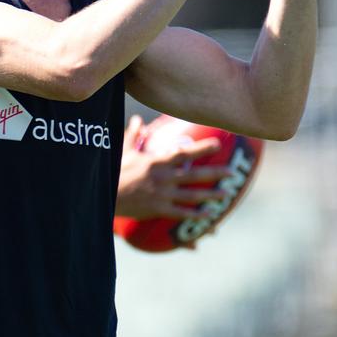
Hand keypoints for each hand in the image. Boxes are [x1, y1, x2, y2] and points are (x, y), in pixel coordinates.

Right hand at [115, 115, 232, 222]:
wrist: (105, 195)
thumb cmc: (113, 171)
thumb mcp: (124, 151)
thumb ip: (134, 135)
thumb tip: (138, 120)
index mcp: (157, 161)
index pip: (184, 152)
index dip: (203, 148)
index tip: (219, 143)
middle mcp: (164, 177)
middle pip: (195, 175)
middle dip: (215, 174)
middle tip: (231, 173)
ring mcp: (163, 194)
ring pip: (192, 196)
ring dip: (210, 195)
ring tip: (225, 194)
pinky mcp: (159, 209)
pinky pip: (181, 213)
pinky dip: (196, 215)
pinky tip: (209, 216)